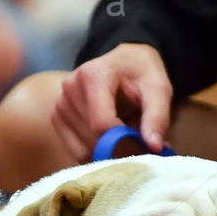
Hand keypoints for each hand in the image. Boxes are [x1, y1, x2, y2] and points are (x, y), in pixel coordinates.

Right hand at [53, 43, 172, 163]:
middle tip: (140, 144)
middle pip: (93, 140)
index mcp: (93, 75)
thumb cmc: (142, 74)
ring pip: (84, 150)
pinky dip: (96, 153)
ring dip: (109, 152)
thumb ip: (157, 117)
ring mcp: (61, 103)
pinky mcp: (58, 117)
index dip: (124, 142)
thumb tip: (155, 148)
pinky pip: (76, 151)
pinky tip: (109, 140)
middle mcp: (70, 88)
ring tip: (124, 136)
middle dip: (119, 149)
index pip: (102, 124)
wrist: (125, 62)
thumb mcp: (158, 89)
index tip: (143, 145)